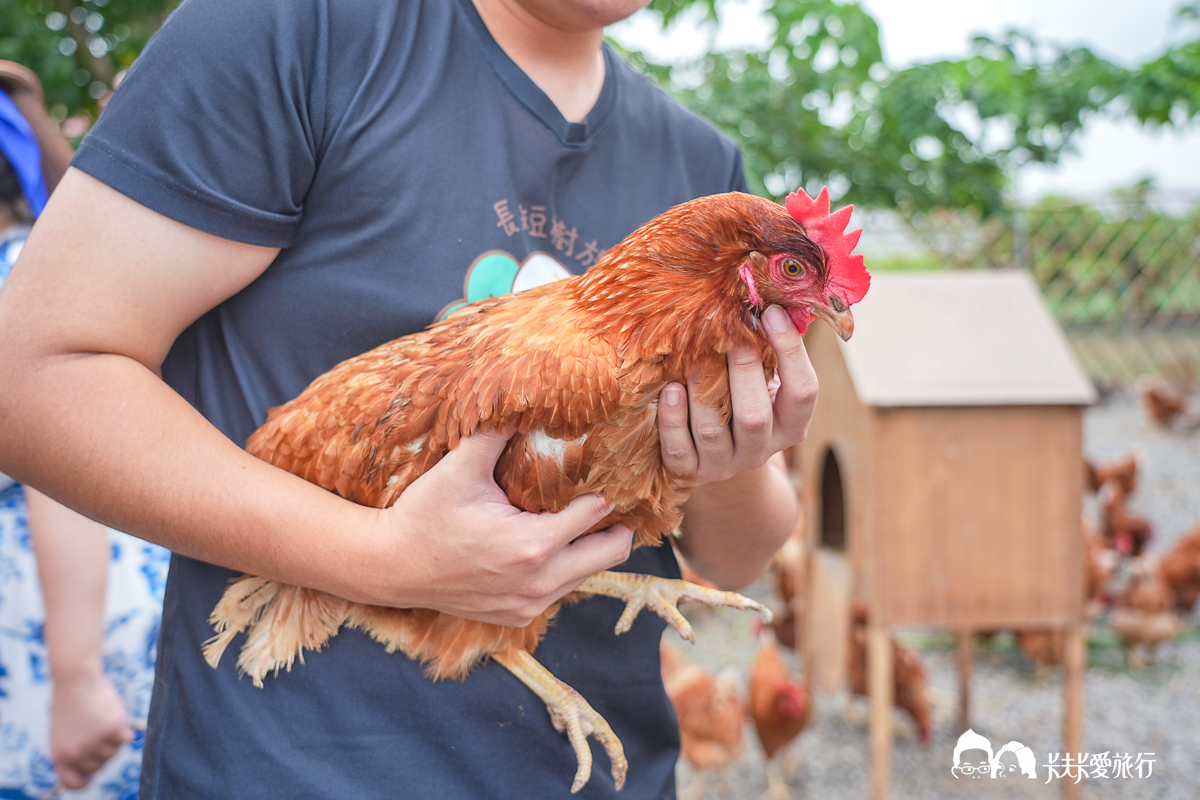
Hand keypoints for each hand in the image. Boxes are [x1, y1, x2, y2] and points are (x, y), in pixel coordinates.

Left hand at [49, 665, 132, 788]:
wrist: (76, 679)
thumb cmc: (70, 703)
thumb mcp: (63, 733)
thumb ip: (74, 752)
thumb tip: (93, 771)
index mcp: (60, 755)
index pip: (73, 782)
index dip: (85, 780)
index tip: (92, 775)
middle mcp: (77, 753)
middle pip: (98, 766)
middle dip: (102, 752)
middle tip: (98, 732)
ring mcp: (95, 742)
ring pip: (113, 752)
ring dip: (112, 739)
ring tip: (103, 720)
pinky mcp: (112, 730)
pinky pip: (125, 739)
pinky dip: (123, 729)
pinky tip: (113, 715)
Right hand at [378, 431, 632, 626]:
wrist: (389, 567)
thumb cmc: (424, 514)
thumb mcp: (460, 468)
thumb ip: (496, 432)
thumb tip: (526, 397)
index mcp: (533, 545)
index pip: (597, 512)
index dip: (604, 488)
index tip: (606, 471)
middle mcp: (539, 582)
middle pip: (612, 552)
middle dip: (615, 524)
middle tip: (606, 497)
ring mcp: (530, 604)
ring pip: (588, 575)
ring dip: (589, 547)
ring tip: (578, 518)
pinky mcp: (518, 617)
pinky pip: (560, 591)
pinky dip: (563, 568)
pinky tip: (547, 544)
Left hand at [658, 304, 817, 484]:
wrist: (711, 453)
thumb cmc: (740, 398)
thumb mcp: (765, 379)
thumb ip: (770, 349)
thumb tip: (772, 295)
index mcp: (791, 425)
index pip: (804, 392)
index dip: (791, 351)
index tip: (771, 312)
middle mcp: (760, 449)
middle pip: (755, 416)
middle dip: (742, 370)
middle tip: (728, 331)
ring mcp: (724, 465)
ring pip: (713, 432)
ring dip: (700, 392)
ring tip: (691, 358)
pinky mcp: (690, 473)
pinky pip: (679, 451)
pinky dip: (673, 420)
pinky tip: (669, 391)